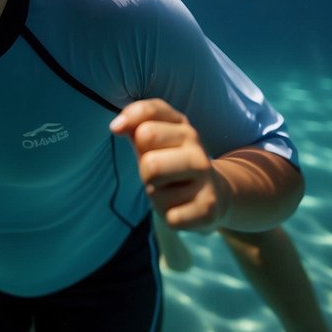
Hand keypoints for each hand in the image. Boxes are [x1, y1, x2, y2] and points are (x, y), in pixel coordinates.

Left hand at [110, 98, 226, 231]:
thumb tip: (116, 126)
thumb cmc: (172, 160)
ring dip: (155, 193)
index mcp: (183, 126)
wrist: (216, 194)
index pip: (149, 114)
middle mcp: (198, 150)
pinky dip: (168, 215)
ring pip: (154, 188)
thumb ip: (135, 120)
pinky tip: (182, 207)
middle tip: (157, 173)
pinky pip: (170, 216)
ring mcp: (206, 179)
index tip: (117, 129)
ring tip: (169, 189)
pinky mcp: (209, 208)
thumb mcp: (155, 135)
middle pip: (149, 161)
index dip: (127, 121)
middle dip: (144, 169)